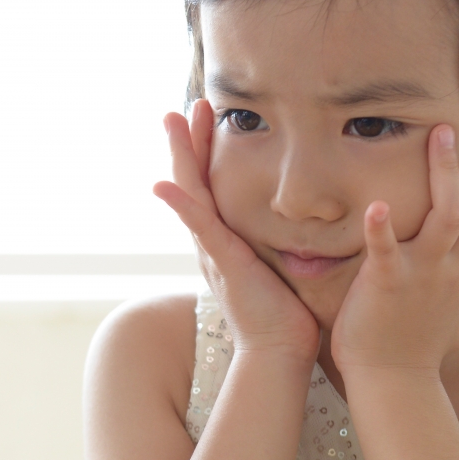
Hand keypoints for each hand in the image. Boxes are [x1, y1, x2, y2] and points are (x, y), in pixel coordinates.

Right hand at [154, 100, 318, 363]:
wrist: (278, 352)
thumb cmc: (284, 316)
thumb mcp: (277, 269)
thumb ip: (274, 246)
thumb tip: (294, 226)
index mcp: (223, 242)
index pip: (208, 188)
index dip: (203, 154)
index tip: (206, 119)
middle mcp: (210, 243)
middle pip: (191, 183)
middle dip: (186, 144)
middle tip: (180, 107)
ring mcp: (213, 252)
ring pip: (190, 195)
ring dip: (180, 157)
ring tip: (173, 121)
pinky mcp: (223, 264)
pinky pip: (199, 229)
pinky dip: (182, 206)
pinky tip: (164, 184)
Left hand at [330, 115, 458, 375]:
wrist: (393, 384)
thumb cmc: (421, 351)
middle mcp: (453, 267)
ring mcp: (423, 275)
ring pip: (448, 214)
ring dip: (446, 172)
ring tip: (440, 131)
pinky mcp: (386, 284)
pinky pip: (386, 250)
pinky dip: (381, 226)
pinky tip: (375, 202)